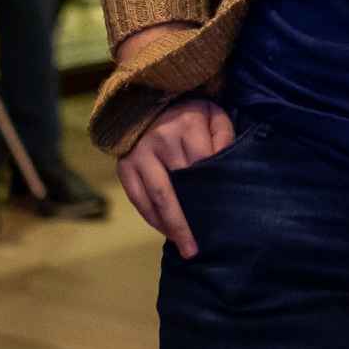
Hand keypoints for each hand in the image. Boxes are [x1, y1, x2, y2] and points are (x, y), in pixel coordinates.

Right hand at [116, 96, 235, 254]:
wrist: (146, 99)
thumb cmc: (188, 112)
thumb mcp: (213, 114)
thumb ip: (224, 135)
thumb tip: (224, 162)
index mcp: (187, 124)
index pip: (203, 164)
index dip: (210, 190)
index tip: (220, 212)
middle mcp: (161, 139)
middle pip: (177, 188)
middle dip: (187, 222)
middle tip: (196, 249)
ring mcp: (139, 154)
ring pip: (156, 198)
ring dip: (169, 227)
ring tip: (183, 247)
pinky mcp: (124, 166)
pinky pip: (137, 199)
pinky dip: (151, 218)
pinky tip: (164, 232)